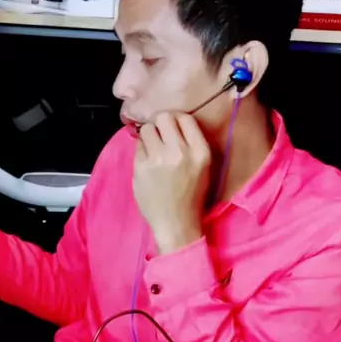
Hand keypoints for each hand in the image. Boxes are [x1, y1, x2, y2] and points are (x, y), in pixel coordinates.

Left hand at [133, 111, 210, 253]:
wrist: (176, 223)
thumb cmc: (191, 196)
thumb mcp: (202, 167)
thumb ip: (191, 144)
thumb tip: (172, 123)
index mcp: (200, 151)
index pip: (184, 118)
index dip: (175, 120)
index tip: (171, 129)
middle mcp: (180, 151)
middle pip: (163, 117)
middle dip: (160, 124)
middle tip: (159, 137)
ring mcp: (158, 159)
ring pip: (146, 129)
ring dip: (148, 137)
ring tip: (152, 150)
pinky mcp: (141, 167)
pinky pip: (138, 147)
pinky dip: (141, 152)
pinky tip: (147, 164)